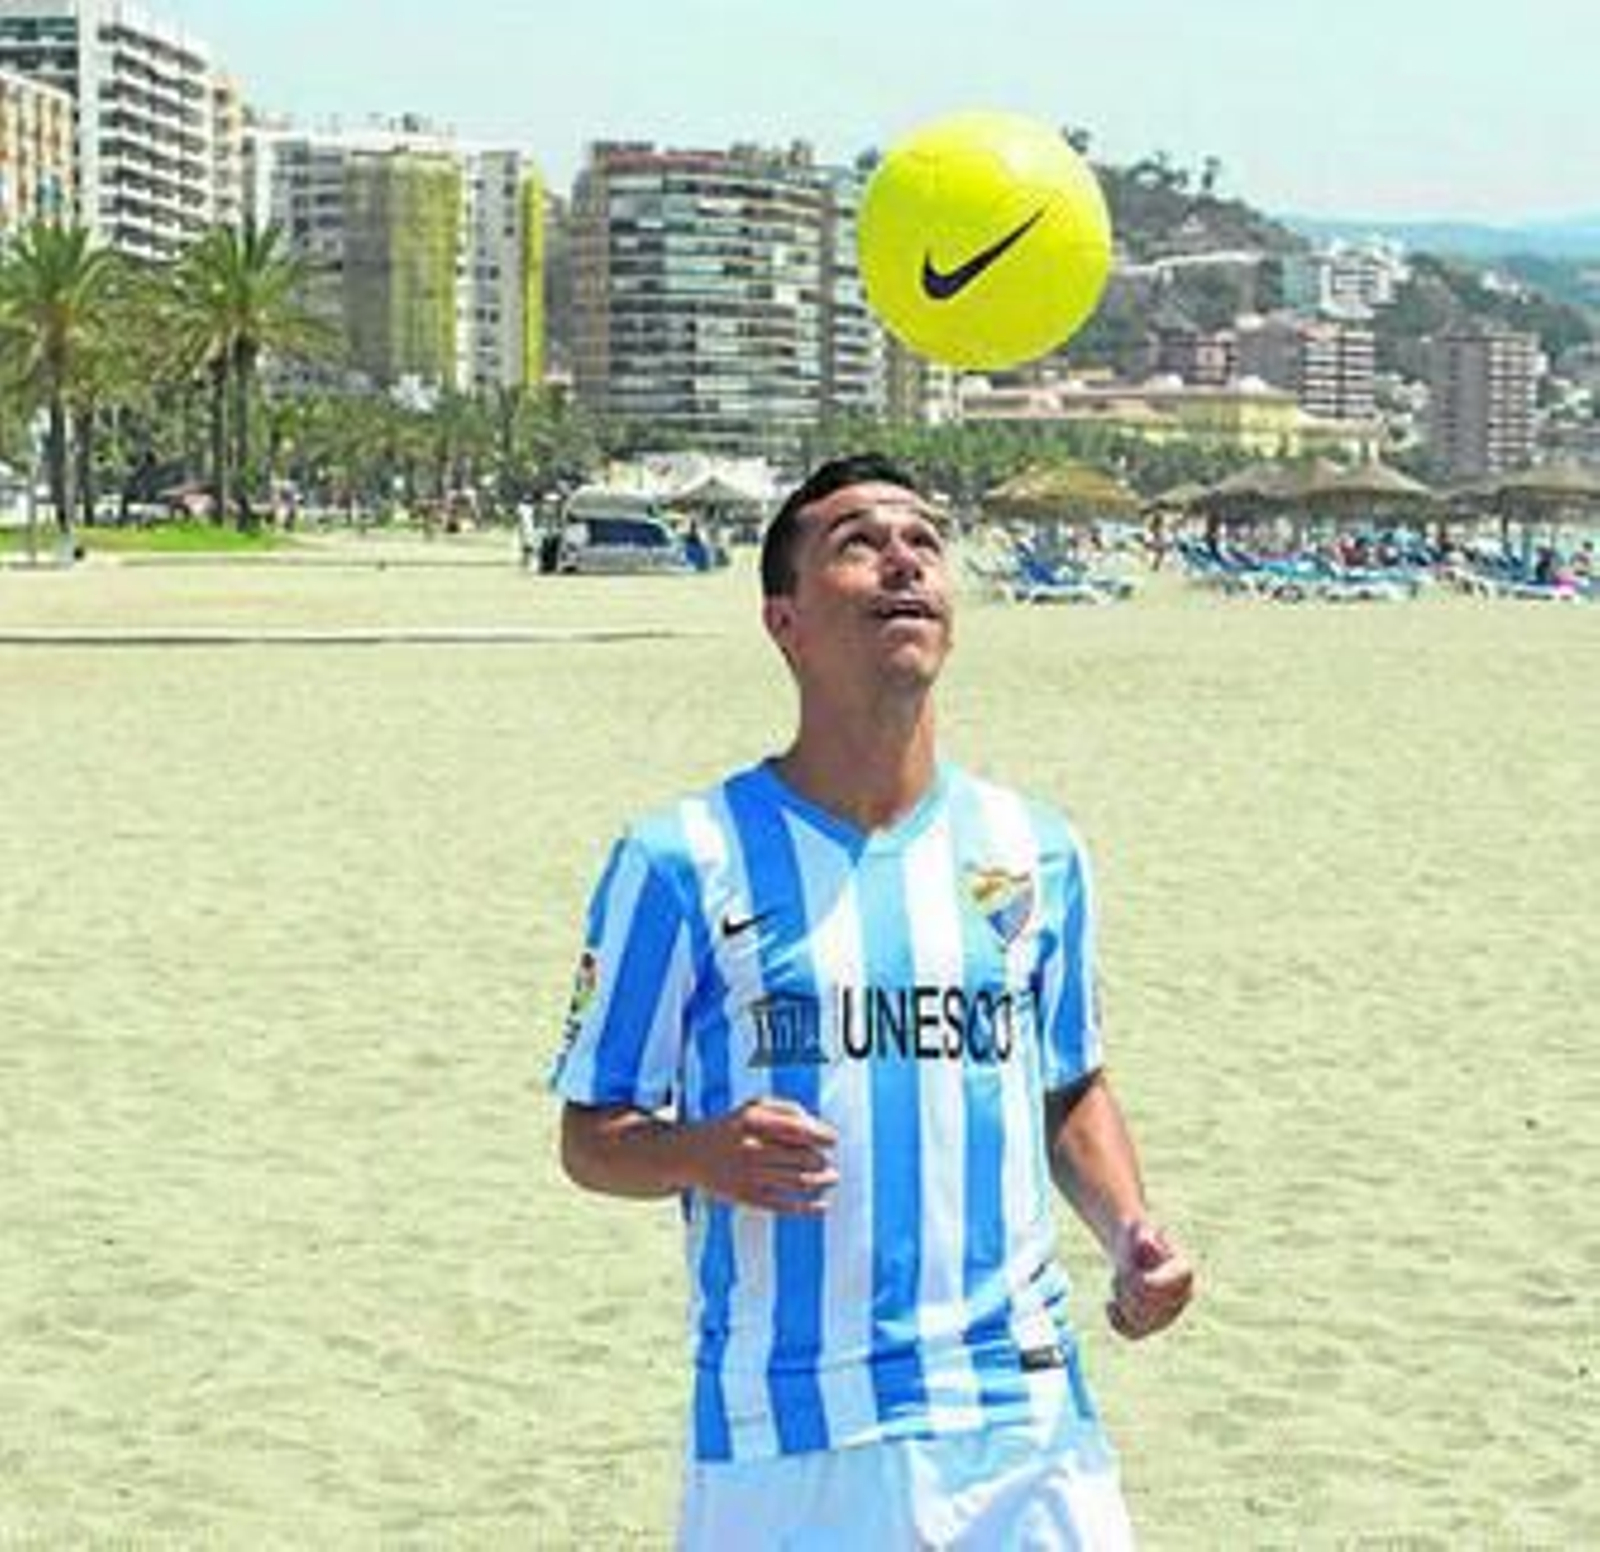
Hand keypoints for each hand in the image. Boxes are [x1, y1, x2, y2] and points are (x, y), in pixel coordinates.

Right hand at [685, 1098, 837, 1215]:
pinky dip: (806, 1208)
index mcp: (754, 1122)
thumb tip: (814, 1122)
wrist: (688, 1154)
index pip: (798, 1130)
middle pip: (800, 1158)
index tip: (832, 1139)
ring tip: (831, 1178)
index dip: (821, 1135)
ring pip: (796, 1182)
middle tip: (827, 1162)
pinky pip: (783, 1205)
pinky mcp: (747, 1197)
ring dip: (820, 1181)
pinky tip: (822, 1206)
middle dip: (821, 1161)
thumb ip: (784, 1108)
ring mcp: (749, 1175)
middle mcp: (752, 1148)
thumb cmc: (729, 1127)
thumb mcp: (752, 1106)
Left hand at [1106, 1220, 1193, 1339]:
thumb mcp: (1137, 1231)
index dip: (1131, 1280)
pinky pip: (1133, 1334)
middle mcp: (1183, 1297)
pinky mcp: (1153, 1325)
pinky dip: (1117, 1322)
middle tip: (1119, 1275)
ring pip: (1139, 1322)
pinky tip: (1111, 1305)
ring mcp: (1169, 1314)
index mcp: (1183, 1272)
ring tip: (1117, 1285)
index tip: (1126, 1268)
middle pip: (1145, 1307)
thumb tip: (1145, 1240)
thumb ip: (1140, 1234)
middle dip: (1125, 1290)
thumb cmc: (1135, 1239)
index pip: (1151, 1287)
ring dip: (1121, 1303)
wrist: (1132, 1251)